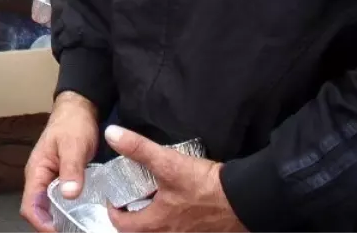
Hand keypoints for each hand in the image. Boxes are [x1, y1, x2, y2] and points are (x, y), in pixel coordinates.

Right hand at [21, 92, 98, 231]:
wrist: (78, 110)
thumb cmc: (73, 124)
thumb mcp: (74, 145)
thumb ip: (71, 169)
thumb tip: (68, 195)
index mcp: (36, 171)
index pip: (30, 206)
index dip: (41, 223)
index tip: (59, 232)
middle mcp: (39, 178)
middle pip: (37, 211)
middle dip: (50, 226)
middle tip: (73, 231)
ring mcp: (49, 180)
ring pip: (47, 208)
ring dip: (58, 221)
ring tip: (76, 227)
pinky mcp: (60, 180)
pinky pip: (58, 201)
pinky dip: (66, 212)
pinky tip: (80, 216)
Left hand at [105, 126, 245, 232]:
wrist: (245, 200)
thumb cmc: (204, 186)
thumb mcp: (168, 163)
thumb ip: (138, 148)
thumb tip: (111, 134)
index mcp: (156, 225)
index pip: (122, 225)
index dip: (114, 211)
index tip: (115, 198)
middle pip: (141, 232)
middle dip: (134, 218)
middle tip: (132, 200)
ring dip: (153, 221)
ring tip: (152, 202)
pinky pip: (179, 232)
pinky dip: (171, 223)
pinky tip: (178, 207)